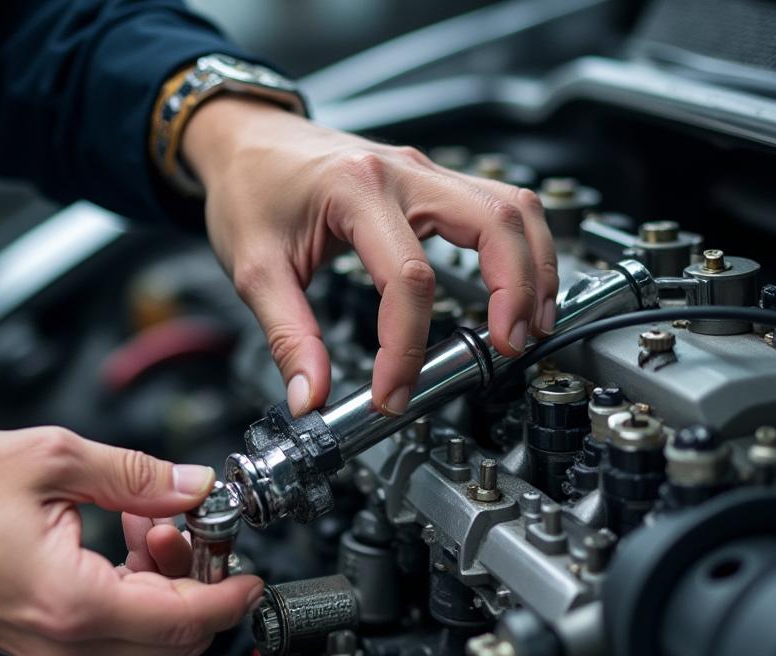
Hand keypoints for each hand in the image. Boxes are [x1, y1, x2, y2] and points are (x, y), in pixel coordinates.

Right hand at [0, 428, 261, 655]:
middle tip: (195, 526)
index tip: (253, 574)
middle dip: (201, 580)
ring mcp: (53, 648)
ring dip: (166, 579)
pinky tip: (119, 536)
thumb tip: (192, 484)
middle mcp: (66, 640)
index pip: (186, 617)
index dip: (232, 594)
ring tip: (145, 518)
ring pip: (146, 631)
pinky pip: (112, 625)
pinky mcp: (43, 640)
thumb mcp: (51, 461)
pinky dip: (134, 586)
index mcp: (74, 601)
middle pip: (175, 635)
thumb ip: (137, 475)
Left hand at [182, 97, 557, 415]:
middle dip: (513, 292)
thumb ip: (289, 337)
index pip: (407, 278)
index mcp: (356, 189)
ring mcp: (424, 173)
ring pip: (511, 208)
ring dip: (531, 268)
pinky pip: (497, 207)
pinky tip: (517, 289)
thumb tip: (313, 397)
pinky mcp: (431, 183)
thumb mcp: (255, 268)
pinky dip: (519, 250)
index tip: (390, 393)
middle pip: (492, 223)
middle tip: (507, 347)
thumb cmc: (249, 188)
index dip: (405, 348)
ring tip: (527, 326)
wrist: (244, 139)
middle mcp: (403, 172)